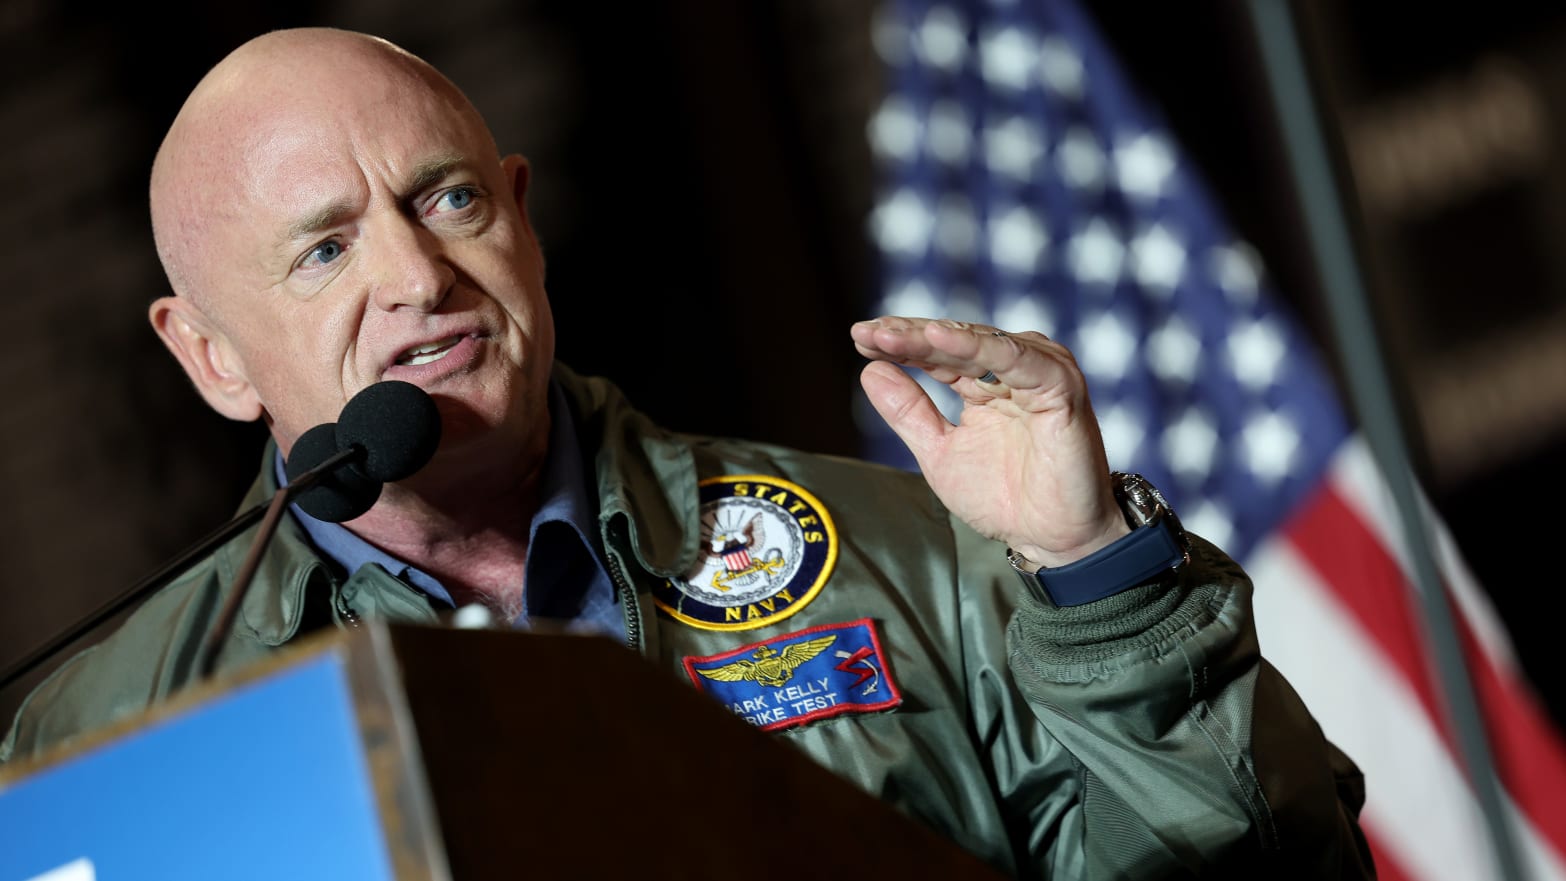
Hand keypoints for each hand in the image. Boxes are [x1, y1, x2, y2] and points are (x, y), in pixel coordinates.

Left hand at [851, 316, 1128, 567]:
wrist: (1050, 539)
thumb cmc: (1003, 498)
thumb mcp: (939, 453)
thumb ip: (908, 412)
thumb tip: (869, 371)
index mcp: (983, 382)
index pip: (935, 354)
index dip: (897, 344)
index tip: (858, 339)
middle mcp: (1011, 370)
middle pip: (954, 342)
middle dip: (908, 335)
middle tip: (867, 332)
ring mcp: (1037, 374)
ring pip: (980, 344)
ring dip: (935, 336)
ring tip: (892, 334)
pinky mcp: (1060, 387)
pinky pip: (1019, 360)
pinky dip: (981, 347)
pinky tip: (940, 337)